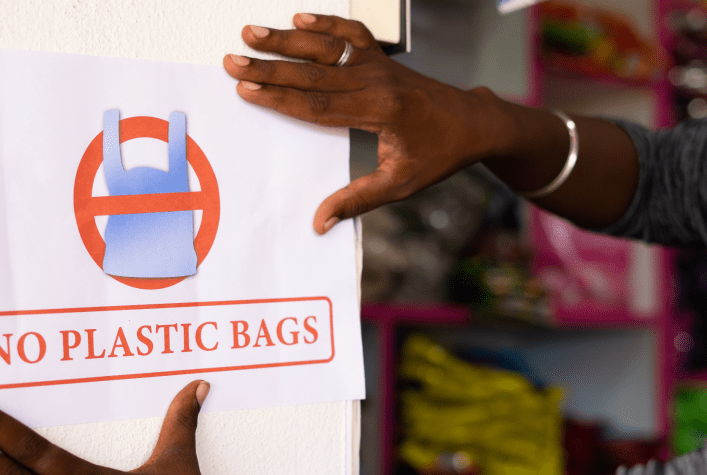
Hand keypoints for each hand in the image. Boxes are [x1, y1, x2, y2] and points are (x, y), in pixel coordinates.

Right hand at [224, 14, 514, 233]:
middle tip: (232, 61)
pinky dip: (326, 22)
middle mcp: (376, 82)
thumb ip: (358, 200)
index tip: (247, 90)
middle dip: (269, 67)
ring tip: (252, 32)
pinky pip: (351, 33)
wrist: (473, 123)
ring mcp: (379, 65)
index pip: (318, 106)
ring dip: (287, 38)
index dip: (279, 98)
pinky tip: (300, 17)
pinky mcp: (382, 58)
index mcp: (379, 112)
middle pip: (312, 74)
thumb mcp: (401, 184)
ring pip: (326, 47)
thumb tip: (320, 222)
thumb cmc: (439, 154)